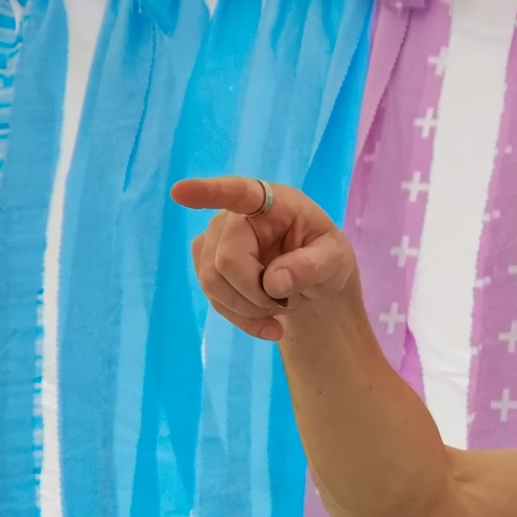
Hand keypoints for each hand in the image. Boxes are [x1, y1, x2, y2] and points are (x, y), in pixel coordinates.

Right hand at [170, 175, 357, 341]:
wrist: (314, 281)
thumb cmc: (325, 257)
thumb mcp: (336, 260)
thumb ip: (311, 267)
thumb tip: (272, 283)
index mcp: (271, 202)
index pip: (237, 193)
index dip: (208, 193)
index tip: (180, 192)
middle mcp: (234, 215)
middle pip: (226, 261)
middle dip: (256, 294)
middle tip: (286, 302)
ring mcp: (214, 238)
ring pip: (212, 282)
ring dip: (249, 309)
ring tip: (280, 309)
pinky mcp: (206, 263)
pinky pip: (212, 297)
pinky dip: (242, 318)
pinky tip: (267, 324)